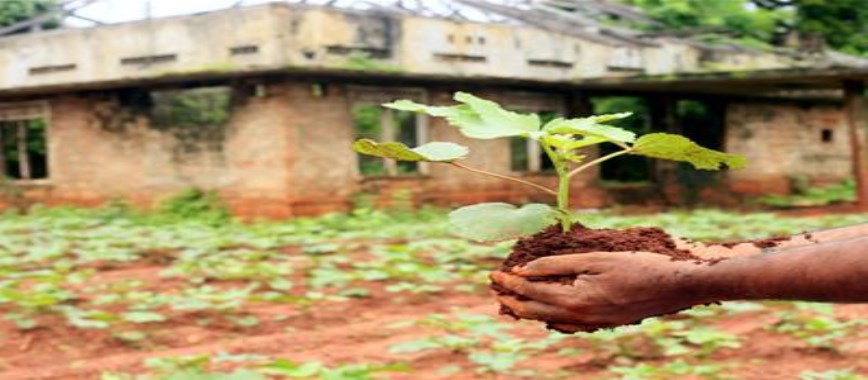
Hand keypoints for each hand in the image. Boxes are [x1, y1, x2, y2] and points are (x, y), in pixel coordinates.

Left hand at [490, 251, 711, 332]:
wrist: (676, 286)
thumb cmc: (637, 266)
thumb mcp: (593, 259)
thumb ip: (556, 266)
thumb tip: (524, 270)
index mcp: (575, 300)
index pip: (531, 291)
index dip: (510, 281)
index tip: (494, 273)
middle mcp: (579, 318)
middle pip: (534, 311)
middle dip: (512, 299)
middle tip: (495, 287)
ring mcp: (592, 325)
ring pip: (549, 320)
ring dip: (528, 309)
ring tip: (512, 298)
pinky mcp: (602, 325)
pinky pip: (567, 325)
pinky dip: (550, 317)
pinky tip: (545, 310)